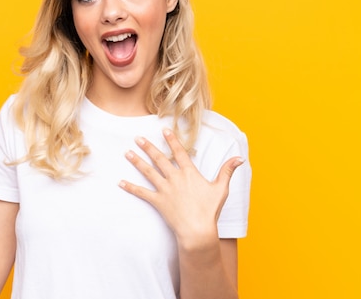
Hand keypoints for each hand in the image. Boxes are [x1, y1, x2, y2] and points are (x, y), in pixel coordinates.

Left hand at [119, 128, 243, 246]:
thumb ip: (227, 171)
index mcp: (189, 173)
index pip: (179, 152)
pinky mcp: (158, 202)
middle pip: (159, 159)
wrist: (197, 230)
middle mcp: (175, 178)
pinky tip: (120, 182)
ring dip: (137, 162)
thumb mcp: (221, 189)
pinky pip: (142, 193)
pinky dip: (130, 187)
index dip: (171, 140)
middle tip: (137, 137)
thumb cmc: (210, 211)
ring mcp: (165, 190)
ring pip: (148, 172)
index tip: (163, 129)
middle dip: (148, 147)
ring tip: (127, 153)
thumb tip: (240, 157)